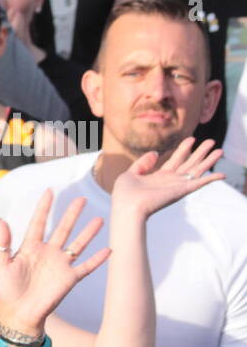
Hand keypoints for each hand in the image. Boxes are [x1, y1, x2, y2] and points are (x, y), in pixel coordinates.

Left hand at [0, 190, 109, 336]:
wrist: (18, 315)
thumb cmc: (5, 292)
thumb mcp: (1, 265)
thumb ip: (3, 243)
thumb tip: (1, 219)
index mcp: (29, 248)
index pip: (38, 223)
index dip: (43, 208)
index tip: (49, 191)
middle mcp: (47, 254)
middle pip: (62, 229)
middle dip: (71, 214)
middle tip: (81, 199)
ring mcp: (60, 265)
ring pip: (77, 244)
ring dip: (88, 233)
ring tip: (99, 219)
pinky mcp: (69, 279)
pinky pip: (86, 267)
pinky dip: (97, 259)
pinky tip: (109, 249)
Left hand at [110, 137, 224, 219]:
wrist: (127, 207)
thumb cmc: (124, 194)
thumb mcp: (130, 173)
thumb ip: (143, 163)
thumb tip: (156, 154)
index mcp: (158, 177)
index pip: (175, 161)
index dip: (183, 150)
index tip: (191, 139)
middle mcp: (170, 182)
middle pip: (189, 164)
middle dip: (200, 152)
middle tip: (211, 141)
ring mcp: (177, 186)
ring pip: (197, 170)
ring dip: (209, 161)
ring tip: (220, 150)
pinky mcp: (181, 191)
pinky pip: (199, 184)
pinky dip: (211, 179)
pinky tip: (222, 174)